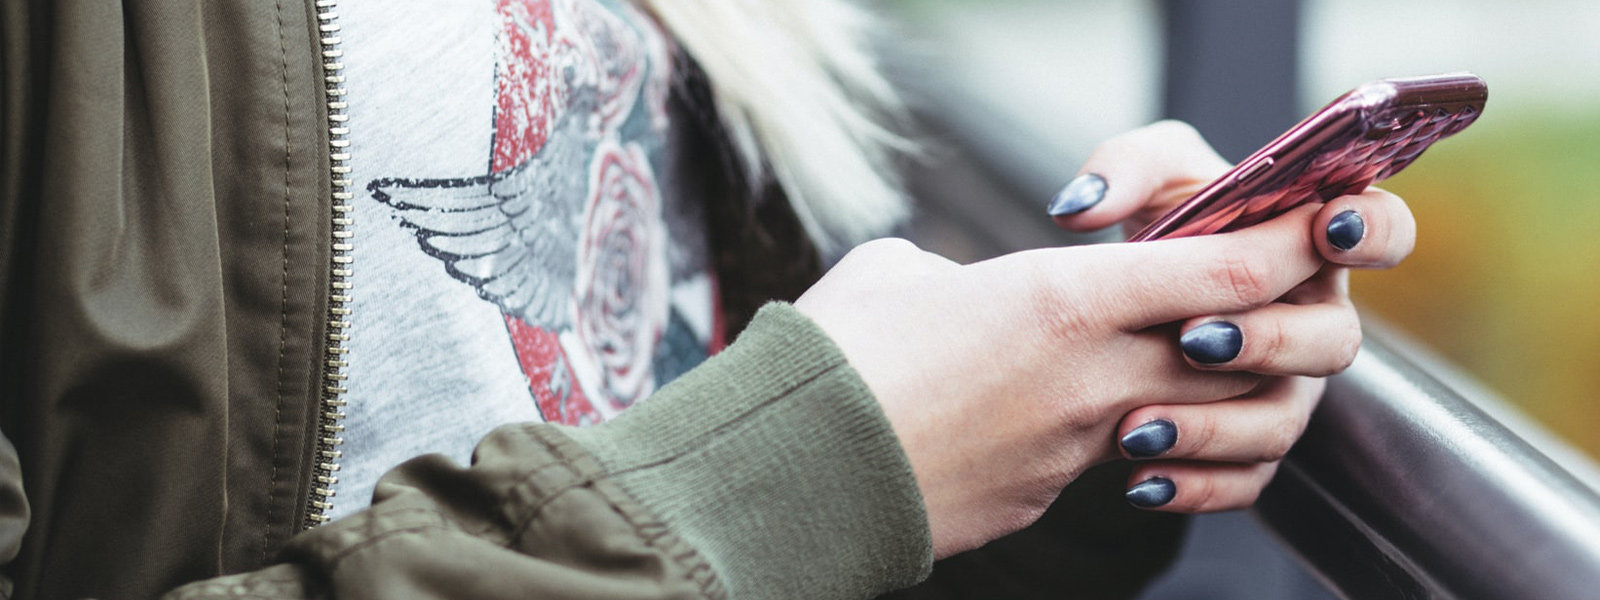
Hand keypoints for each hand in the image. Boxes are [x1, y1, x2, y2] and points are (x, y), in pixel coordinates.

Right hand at [796, 203, 1328, 557]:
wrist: (797, 473)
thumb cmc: (838, 357)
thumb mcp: (898, 274)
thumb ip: (959, 272)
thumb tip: (960, 288)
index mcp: (1063, 300)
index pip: (1224, 273)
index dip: (1283, 247)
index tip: (1309, 229)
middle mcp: (1092, 377)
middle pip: (1233, 351)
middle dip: (1260, 325)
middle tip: (1246, 300)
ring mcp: (1076, 447)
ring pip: (1185, 413)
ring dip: (1193, 390)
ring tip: (1153, 368)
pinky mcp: (1046, 495)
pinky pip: (1112, 460)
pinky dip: (1115, 437)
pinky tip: (1064, 421)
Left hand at [1051, 120, 1415, 511]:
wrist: (1121, 305)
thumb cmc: (1162, 223)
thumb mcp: (1147, 177)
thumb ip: (1125, 168)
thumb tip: (1085, 207)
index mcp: (1313, 244)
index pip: (1382, 230)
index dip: (1371, 230)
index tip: (1326, 227)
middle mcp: (1313, 321)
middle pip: (1334, 342)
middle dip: (1268, 340)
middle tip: (1193, 337)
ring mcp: (1287, 390)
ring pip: (1281, 422)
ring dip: (1214, 426)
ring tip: (1138, 425)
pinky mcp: (1250, 448)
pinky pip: (1243, 481)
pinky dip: (1192, 486)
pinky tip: (1139, 480)